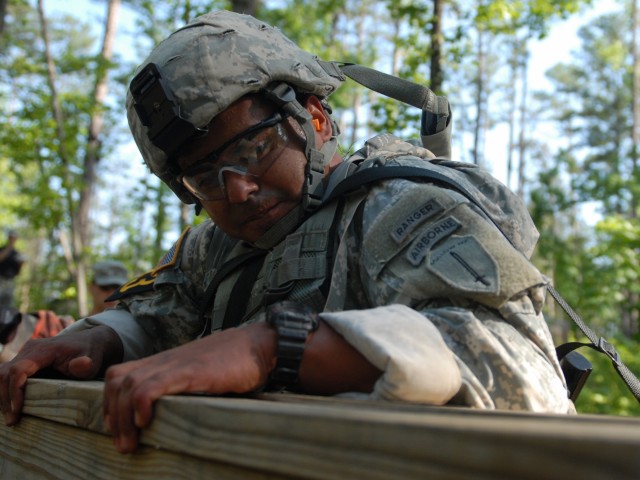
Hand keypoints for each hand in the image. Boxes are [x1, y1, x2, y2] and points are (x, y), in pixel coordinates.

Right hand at [0, 325, 121, 425]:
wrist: (89, 342)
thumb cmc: (90, 354)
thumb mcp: (92, 360)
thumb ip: (86, 365)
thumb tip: (79, 365)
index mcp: (44, 349)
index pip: (19, 369)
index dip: (14, 390)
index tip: (17, 411)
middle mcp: (30, 349)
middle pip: (5, 373)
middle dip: (5, 398)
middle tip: (12, 421)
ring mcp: (24, 354)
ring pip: (1, 374)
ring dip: (2, 396)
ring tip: (11, 418)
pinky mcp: (23, 361)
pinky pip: (6, 375)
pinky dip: (4, 391)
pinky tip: (9, 408)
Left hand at [103, 322, 276, 452]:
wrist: (259, 344)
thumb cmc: (235, 363)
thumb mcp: (201, 374)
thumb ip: (184, 387)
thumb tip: (173, 415)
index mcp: (165, 362)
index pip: (118, 375)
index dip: (110, 403)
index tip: (120, 429)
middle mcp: (164, 361)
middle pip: (116, 381)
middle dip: (112, 417)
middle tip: (124, 445)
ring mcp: (176, 364)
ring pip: (128, 384)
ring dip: (122, 418)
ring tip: (131, 442)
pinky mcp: (190, 372)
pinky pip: (151, 385)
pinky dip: (140, 404)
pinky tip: (147, 421)